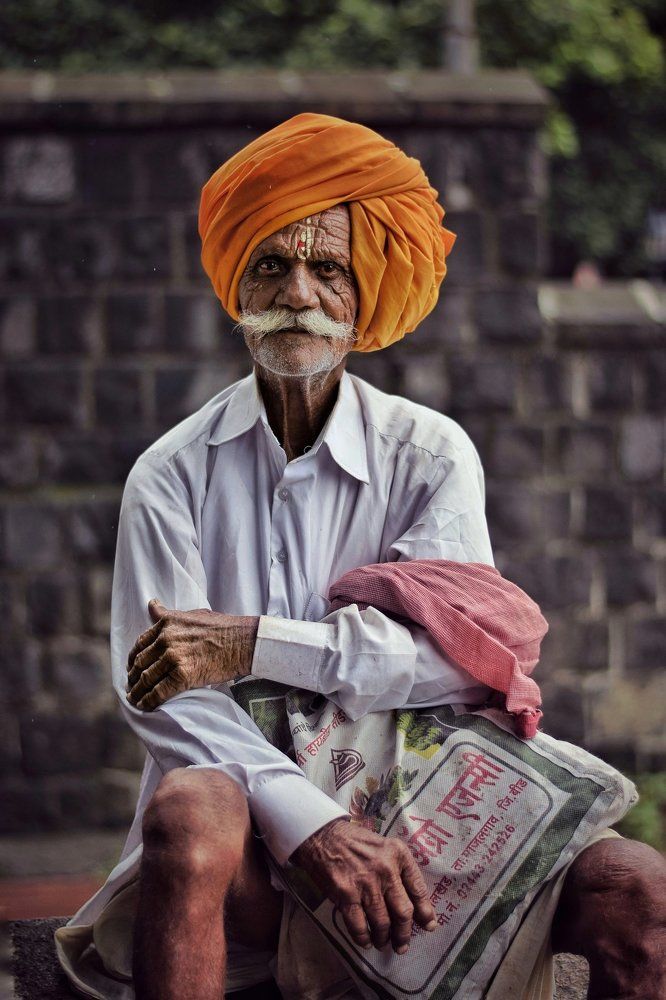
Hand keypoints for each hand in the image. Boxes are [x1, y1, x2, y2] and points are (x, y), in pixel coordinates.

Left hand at [126, 599, 258, 710]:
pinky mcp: (182, 675)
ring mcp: (173, 657)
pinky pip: (158, 692)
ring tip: (135, 699)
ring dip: (138, 691)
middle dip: (133, 676)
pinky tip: (145, 706)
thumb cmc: (223, 627)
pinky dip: (149, 702)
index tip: (132, 667)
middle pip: (141, 662)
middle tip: (132, 686)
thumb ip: (168, 614)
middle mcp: (166, 639)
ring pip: (146, 678)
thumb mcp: (192, 613)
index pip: (140, 643)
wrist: (242, 641)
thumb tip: (152, 605)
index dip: (133, 658)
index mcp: (166, 624)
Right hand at [291, 818, 435, 953]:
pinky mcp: (346, 893)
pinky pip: (358, 925)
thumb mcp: (384, 846)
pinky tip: (365, 941)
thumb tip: (410, 902)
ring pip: (382, 922)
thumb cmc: (356, 841)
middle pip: (403, 911)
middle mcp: (386, 869)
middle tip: (402, 945)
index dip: (425, 912)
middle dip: (404, 933)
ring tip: (382, 943)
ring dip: (383, 938)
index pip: (418, 888)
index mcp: (398, 854)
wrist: (324, 834)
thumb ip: (398, 869)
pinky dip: (363, 938)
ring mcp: (366, 882)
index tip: (428, 926)